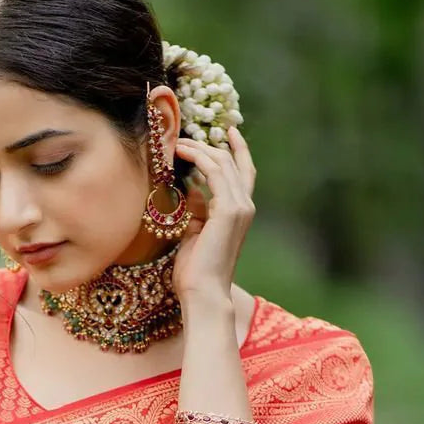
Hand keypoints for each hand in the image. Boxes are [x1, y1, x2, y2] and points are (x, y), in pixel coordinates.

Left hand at [170, 126, 255, 304]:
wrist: (202, 291)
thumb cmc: (196, 270)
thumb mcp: (196, 232)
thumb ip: (198, 210)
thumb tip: (192, 189)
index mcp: (239, 213)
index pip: (244, 173)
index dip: (238, 150)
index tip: (227, 132)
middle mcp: (245, 207)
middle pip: (233, 163)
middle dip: (210, 145)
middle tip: (186, 135)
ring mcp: (240, 207)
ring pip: (223, 163)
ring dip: (200, 149)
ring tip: (179, 142)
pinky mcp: (229, 210)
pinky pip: (215, 172)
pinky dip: (199, 158)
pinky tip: (183, 152)